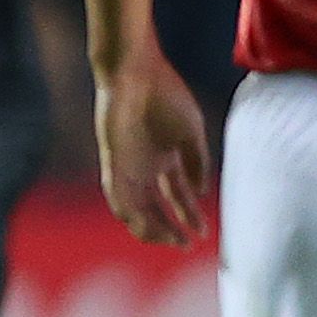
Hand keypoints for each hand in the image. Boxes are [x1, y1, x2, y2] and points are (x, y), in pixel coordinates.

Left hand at [94, 48, 211, 248]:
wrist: (137, 71)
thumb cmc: (165, 94)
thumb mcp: (190, 134)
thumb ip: (197, 164)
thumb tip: (199, 194)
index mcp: (165, 157)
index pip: (176, 195)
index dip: (189, 215)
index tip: (203, 234)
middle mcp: (145, 166)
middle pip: (156, 207)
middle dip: (171, 228)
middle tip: (186, 245)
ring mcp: (128, 165)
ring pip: (135, 208)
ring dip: (150, 227)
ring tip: (170, 240)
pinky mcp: (113, 161)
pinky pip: (117, 194)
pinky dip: (129, 212)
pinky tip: (143, 226)